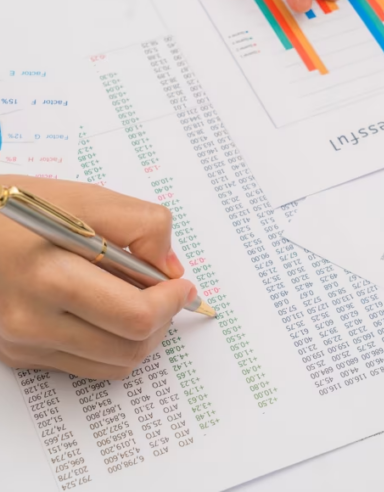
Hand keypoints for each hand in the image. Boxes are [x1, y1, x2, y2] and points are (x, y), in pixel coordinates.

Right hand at [0, 176, 195, 379]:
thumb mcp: (88, 199)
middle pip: (129, 348)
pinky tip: (108, 311)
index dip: (171, 303)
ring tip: (139, 300)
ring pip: (113, 365)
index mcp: (49, 276)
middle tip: (167, 294)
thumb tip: (171, 270)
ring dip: (142, 336)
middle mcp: (31, 321)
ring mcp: (22, 344)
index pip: (134, 316)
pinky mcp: (19, 355)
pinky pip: (87, 366)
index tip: (183, 286)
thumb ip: (143, 226)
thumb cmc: (21, 208)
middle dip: (162, 320)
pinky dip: (112, 343)